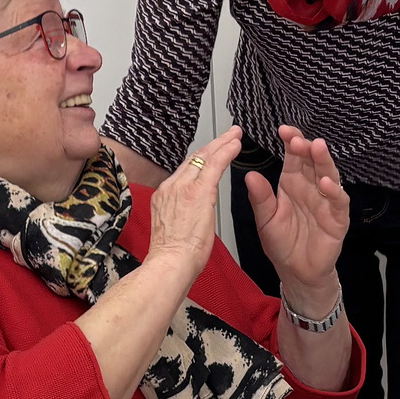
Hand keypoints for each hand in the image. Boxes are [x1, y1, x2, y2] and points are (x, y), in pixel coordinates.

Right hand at [147, 126, 241, 276]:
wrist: (169, 263)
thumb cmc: (172, 256)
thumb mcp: (172, 228)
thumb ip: (180, 214)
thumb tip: (190, 213)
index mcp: (164, 196)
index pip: (184, 170)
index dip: (199, 158)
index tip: (209, 153)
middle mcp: (171, 187)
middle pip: (193, 159)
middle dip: (212, 145)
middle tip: (227, 135)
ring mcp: (183, 188)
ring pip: (204, 157)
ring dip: (221, 144)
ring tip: (235, 136)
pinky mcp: (198, 192)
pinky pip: (214, 165)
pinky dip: (226, 152)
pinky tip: (235, 145)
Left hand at [246, 126, 348, 313]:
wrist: (296, 272)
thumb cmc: (282, 244)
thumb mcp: (266, 220)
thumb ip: (260, 199)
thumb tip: (250, 175)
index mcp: (292, 183)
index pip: (294, 156)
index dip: (291, 141)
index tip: (282, 130)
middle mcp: (311, 187)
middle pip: (312, 161)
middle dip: (307, 147)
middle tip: (297, 139)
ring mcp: (326, 201)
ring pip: (329, 175)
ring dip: (324, 161)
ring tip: (316, 148)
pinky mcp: (338, 218)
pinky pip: (338, 201)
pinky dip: (334, 191)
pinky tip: (326, 183)